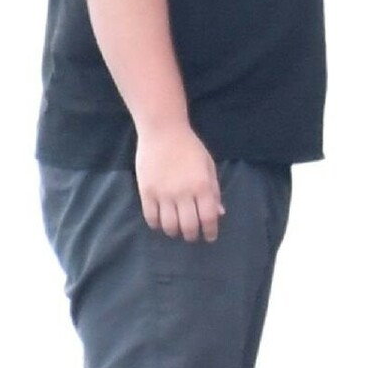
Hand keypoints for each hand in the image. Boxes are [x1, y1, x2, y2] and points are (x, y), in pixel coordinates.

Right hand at [135, 124, 222, 241]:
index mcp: (202, 186)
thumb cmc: (190, 147)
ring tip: (176, 229)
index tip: (210, 236)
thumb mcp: (208, 166)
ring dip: (174, 231)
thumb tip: (219, 213)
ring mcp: (163, 194)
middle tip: (192, 235)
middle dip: (192, 235)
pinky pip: (151, 217)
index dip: (210, 231)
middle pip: (189, 226)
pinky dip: (157, 224)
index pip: (209, 217)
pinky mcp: (146, 192)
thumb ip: (214, 190)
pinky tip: (161, 221)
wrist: (163, 131)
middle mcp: (183, 193)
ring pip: (169, 225)